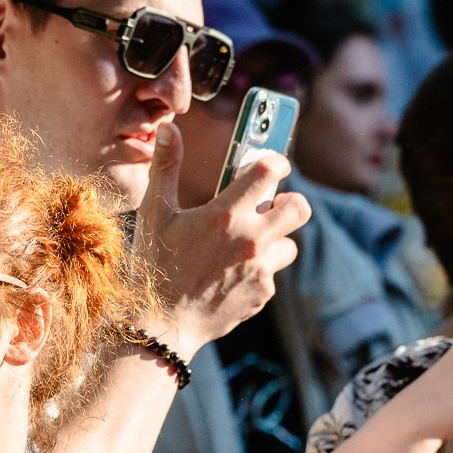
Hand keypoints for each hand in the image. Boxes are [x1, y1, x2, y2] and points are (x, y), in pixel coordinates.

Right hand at [133, 124, 307, 352]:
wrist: (161, 324)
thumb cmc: (153, 265)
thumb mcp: (154, 212)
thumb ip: (165, 166)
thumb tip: (168, 128)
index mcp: (225, 213)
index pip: (269, 171)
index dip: (276, 161)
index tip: (273, 164)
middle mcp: (250, 239)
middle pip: (299, 208)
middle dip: (291, 202)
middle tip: (272, 205)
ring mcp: (260, 269)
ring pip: (289, 243)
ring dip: (274, 240)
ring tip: (245, 245)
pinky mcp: (262, 293)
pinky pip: (272, 273)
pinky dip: (259, 270)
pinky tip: (231, 274)